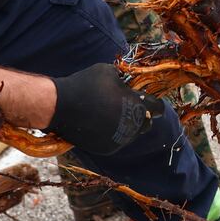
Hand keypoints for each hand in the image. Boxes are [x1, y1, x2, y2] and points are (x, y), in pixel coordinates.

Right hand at [46, 63, 164, 155]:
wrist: (61, 106)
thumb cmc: (87, 84)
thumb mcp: (109, 71)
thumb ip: (123, 79)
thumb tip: (126, 82)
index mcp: (137, 106)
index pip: (158, 108)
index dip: (156, 104)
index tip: (154, 103)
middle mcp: (132, 126)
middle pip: (146, 124)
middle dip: (142, 116)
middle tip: (130, 107)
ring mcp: (119, 139)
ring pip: (131, 134)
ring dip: (126, 125)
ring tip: (112, 115)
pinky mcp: (107, 149)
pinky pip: (116, 140)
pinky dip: (112, 134)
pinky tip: (100, 124)